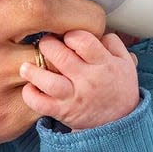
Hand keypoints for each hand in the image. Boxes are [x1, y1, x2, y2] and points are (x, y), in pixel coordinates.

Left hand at [20, 31, 139, 129]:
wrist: (120, 123)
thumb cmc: (119, 88)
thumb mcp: (126, 62)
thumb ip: (113, 42)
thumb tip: (95, 29)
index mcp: (104, 64)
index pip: (83, 41)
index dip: (70, 34)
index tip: (65, 36)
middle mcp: (88, 80)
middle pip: (61, 57)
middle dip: (47, 45)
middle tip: (45, 44)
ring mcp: (74, 97)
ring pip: (48, 81)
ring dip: (32, 70)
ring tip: (26, 65)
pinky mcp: (62, 112)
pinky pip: (40, 104)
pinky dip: (30, 95)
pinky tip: (29, 86)